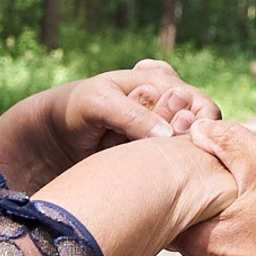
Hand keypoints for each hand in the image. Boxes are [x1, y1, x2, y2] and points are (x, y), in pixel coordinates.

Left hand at [53, 59, 220, 155]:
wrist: (52, 137)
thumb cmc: (75, 108)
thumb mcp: (99, 102)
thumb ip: (132, 115)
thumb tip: (169, 136)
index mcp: (163, 83)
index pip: (204, 107)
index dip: (198, 122)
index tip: (177, 131)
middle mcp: (169, 109)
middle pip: (200, 133)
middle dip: (182, 141)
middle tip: (152, 143)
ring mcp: (162, 135)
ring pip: (187, 154)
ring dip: (170, 159)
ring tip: (137, 154)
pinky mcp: (152, 158)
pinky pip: (171, 169)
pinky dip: (162, 172)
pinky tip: (139, 169)